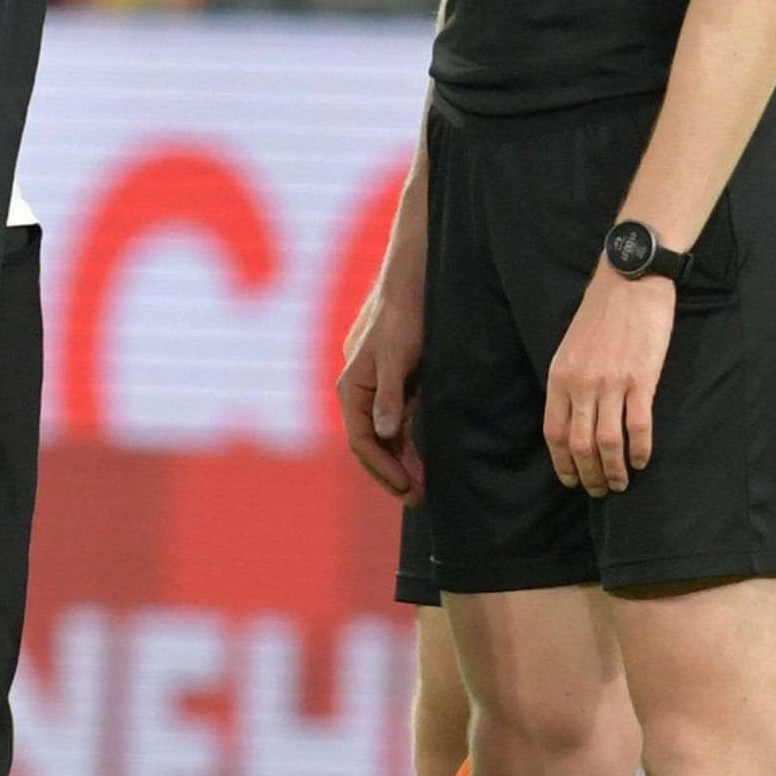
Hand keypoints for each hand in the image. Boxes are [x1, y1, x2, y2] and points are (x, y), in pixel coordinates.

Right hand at [337, 277, 425, 498]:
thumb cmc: (403, 314)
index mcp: (352, 386)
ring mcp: (376, 386)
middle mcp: (360, 390)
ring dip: (400, 460)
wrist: (413, 277)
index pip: (361, 440)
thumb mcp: (398, 354)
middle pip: (370, 443)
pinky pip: (395, 420)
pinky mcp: (394, 381)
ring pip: (383, 434)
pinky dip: (406, 440)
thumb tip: (384, 433)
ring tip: (423, 485)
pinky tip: (421, 455)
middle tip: (418, 498)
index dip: (382, 468)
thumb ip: (390, 394)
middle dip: (391, 472)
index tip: (408, 488)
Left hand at [543, 260, 673, 497]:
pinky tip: (641, 461)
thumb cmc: (601, 313)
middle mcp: (581, 385)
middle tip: (600, 490)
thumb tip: (572, 417)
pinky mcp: (641, 380)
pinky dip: (639, 451)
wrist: (630, 280)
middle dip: (589, 475)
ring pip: (608, 443)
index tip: (572, 480)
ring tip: (621, 483)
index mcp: (560, 377)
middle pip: (580, 446)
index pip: (555, 434)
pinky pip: (639, 427)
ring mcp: (612, 383)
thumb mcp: (570, 347)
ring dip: (614, 471)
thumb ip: (569, 382)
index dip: (562, 464)